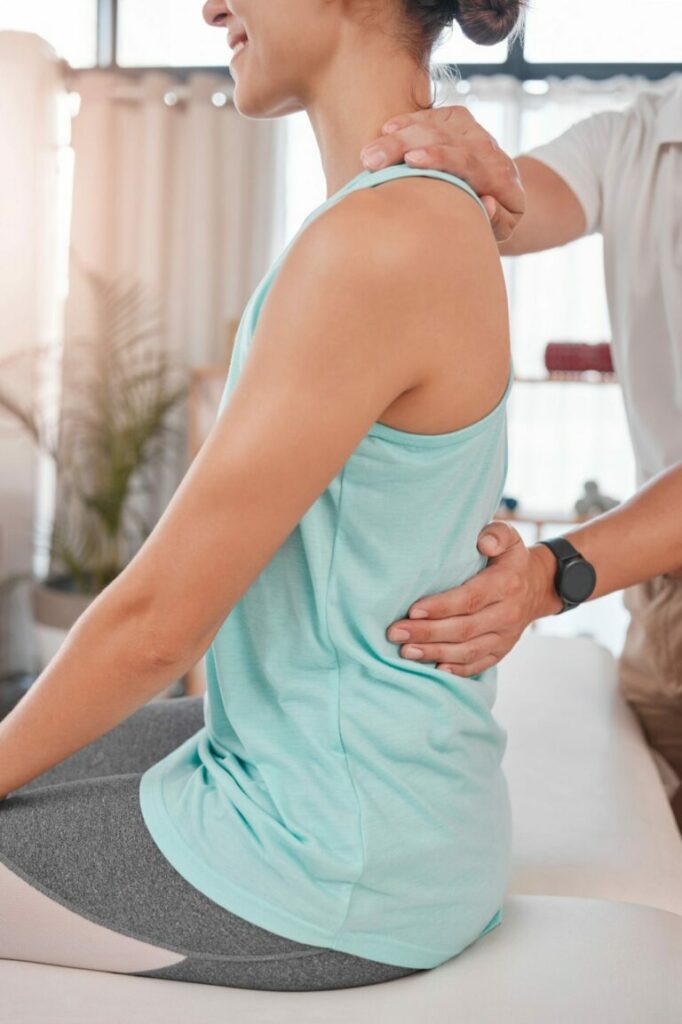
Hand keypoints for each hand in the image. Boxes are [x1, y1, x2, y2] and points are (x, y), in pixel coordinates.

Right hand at [360, 105, 524, 241]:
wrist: (502, 194)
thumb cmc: (493, 219)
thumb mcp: (501, 229)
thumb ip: (498, 220)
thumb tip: (486, 203)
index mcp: (501, 176)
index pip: (468, 160)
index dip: (439, 158)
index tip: (410, 161)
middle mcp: (488, 148)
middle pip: (445, 139)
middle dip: (405, 145)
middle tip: (372, 160)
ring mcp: (473, 130)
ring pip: (434, 125)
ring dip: (398, 137)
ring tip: (367, 154)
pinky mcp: (459, 120)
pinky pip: (432, 115)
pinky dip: (407, 122)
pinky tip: (384, 131)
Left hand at [385, 521, 561, 676]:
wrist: (538, 586)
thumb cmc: (511, 559)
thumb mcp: (509, 537)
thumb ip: (496, 534)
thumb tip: (483, 543)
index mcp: (506, 584)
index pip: (470, 599)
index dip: (441, 607)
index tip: (412, 610)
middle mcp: (507, 614)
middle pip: (464, 629)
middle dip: (427, 633)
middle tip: (396, 633)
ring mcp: (505, 636)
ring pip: (468, 651)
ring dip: (435, 653)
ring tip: (406, 651)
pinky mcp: (501, 651)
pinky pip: (478, 664)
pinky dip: (455, 670)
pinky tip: (432, 669)